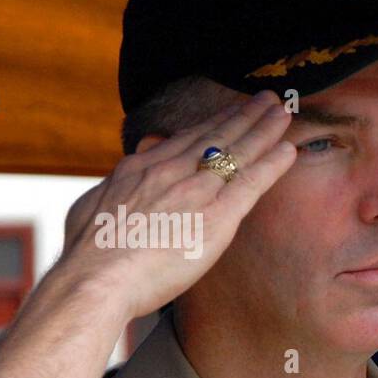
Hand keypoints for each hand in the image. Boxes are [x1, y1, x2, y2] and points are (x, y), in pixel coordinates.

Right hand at [55, 91, 296, 320]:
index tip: (230, 113)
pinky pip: (250, 183)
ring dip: (262, 129)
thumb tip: (132, 164)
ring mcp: (194, 191)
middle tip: (266, 99)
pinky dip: (271, 164)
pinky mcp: (215, 217)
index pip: (185, 140)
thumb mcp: (94, 205)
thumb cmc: (88, 254)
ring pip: (236, 152)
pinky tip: (288, 150)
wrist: (95, 278)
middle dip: (242, 116)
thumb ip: (119, 183)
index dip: (212, 125)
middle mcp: (169, 171)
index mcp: (140, 168)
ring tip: (282, 112)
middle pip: (214, 136)